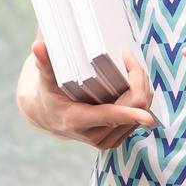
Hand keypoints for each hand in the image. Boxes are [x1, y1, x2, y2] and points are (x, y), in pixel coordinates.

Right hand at [15, 38, 155, 149]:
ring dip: (142, 88)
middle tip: (128, 57)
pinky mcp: (115, 139)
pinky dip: (141, 98)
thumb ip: (44, 63)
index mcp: (78, 120)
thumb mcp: (45, 79)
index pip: (111, 117)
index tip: (147, 117)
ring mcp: (107, 139)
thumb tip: (38, 46)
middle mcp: (95, 135)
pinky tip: (132, 82)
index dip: (131, 115)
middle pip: (134, 109)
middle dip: (138, 80)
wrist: (48, 116)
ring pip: (141, 112)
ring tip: (129, 66)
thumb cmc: (48, 93)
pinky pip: (139, 117)